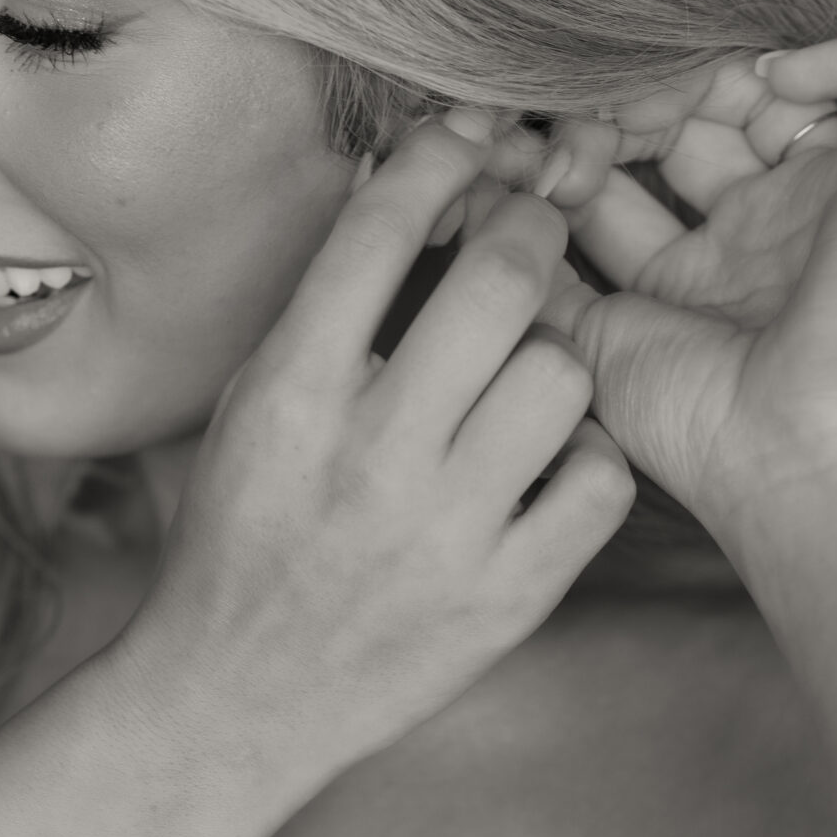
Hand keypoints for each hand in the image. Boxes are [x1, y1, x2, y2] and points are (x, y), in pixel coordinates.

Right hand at [130, 109, 635, 775]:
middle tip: (532, 228)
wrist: (236, 696)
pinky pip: (601, 483)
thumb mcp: (252, 408)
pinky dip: (587, 460)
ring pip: (564, 378)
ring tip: (529, 371)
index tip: (468, 140)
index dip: (439, 159)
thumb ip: (324, 312)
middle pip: (501, 283)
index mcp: (292, 396)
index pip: (381, 231)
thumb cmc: (244, 534)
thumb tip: (405, 186)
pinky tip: (550, 464)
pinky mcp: (506, 599)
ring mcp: (445, 534)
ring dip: (557, 357)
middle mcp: (371, 457)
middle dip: (530, 228)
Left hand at [530, 40, 836, 582]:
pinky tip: (769, 81)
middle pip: (685, 119)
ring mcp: (826, 202)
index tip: (509, 158)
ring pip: (770, 86)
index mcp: (687, 275)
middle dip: (616, 107)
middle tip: (568, 132)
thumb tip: (478, 201)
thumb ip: (530, 272)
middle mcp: (756, 232)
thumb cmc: (694, 423)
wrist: (797, 459)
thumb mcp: (579, 339)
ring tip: (648, 102)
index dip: (566, 149)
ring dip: (698, 71)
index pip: (619, 174)